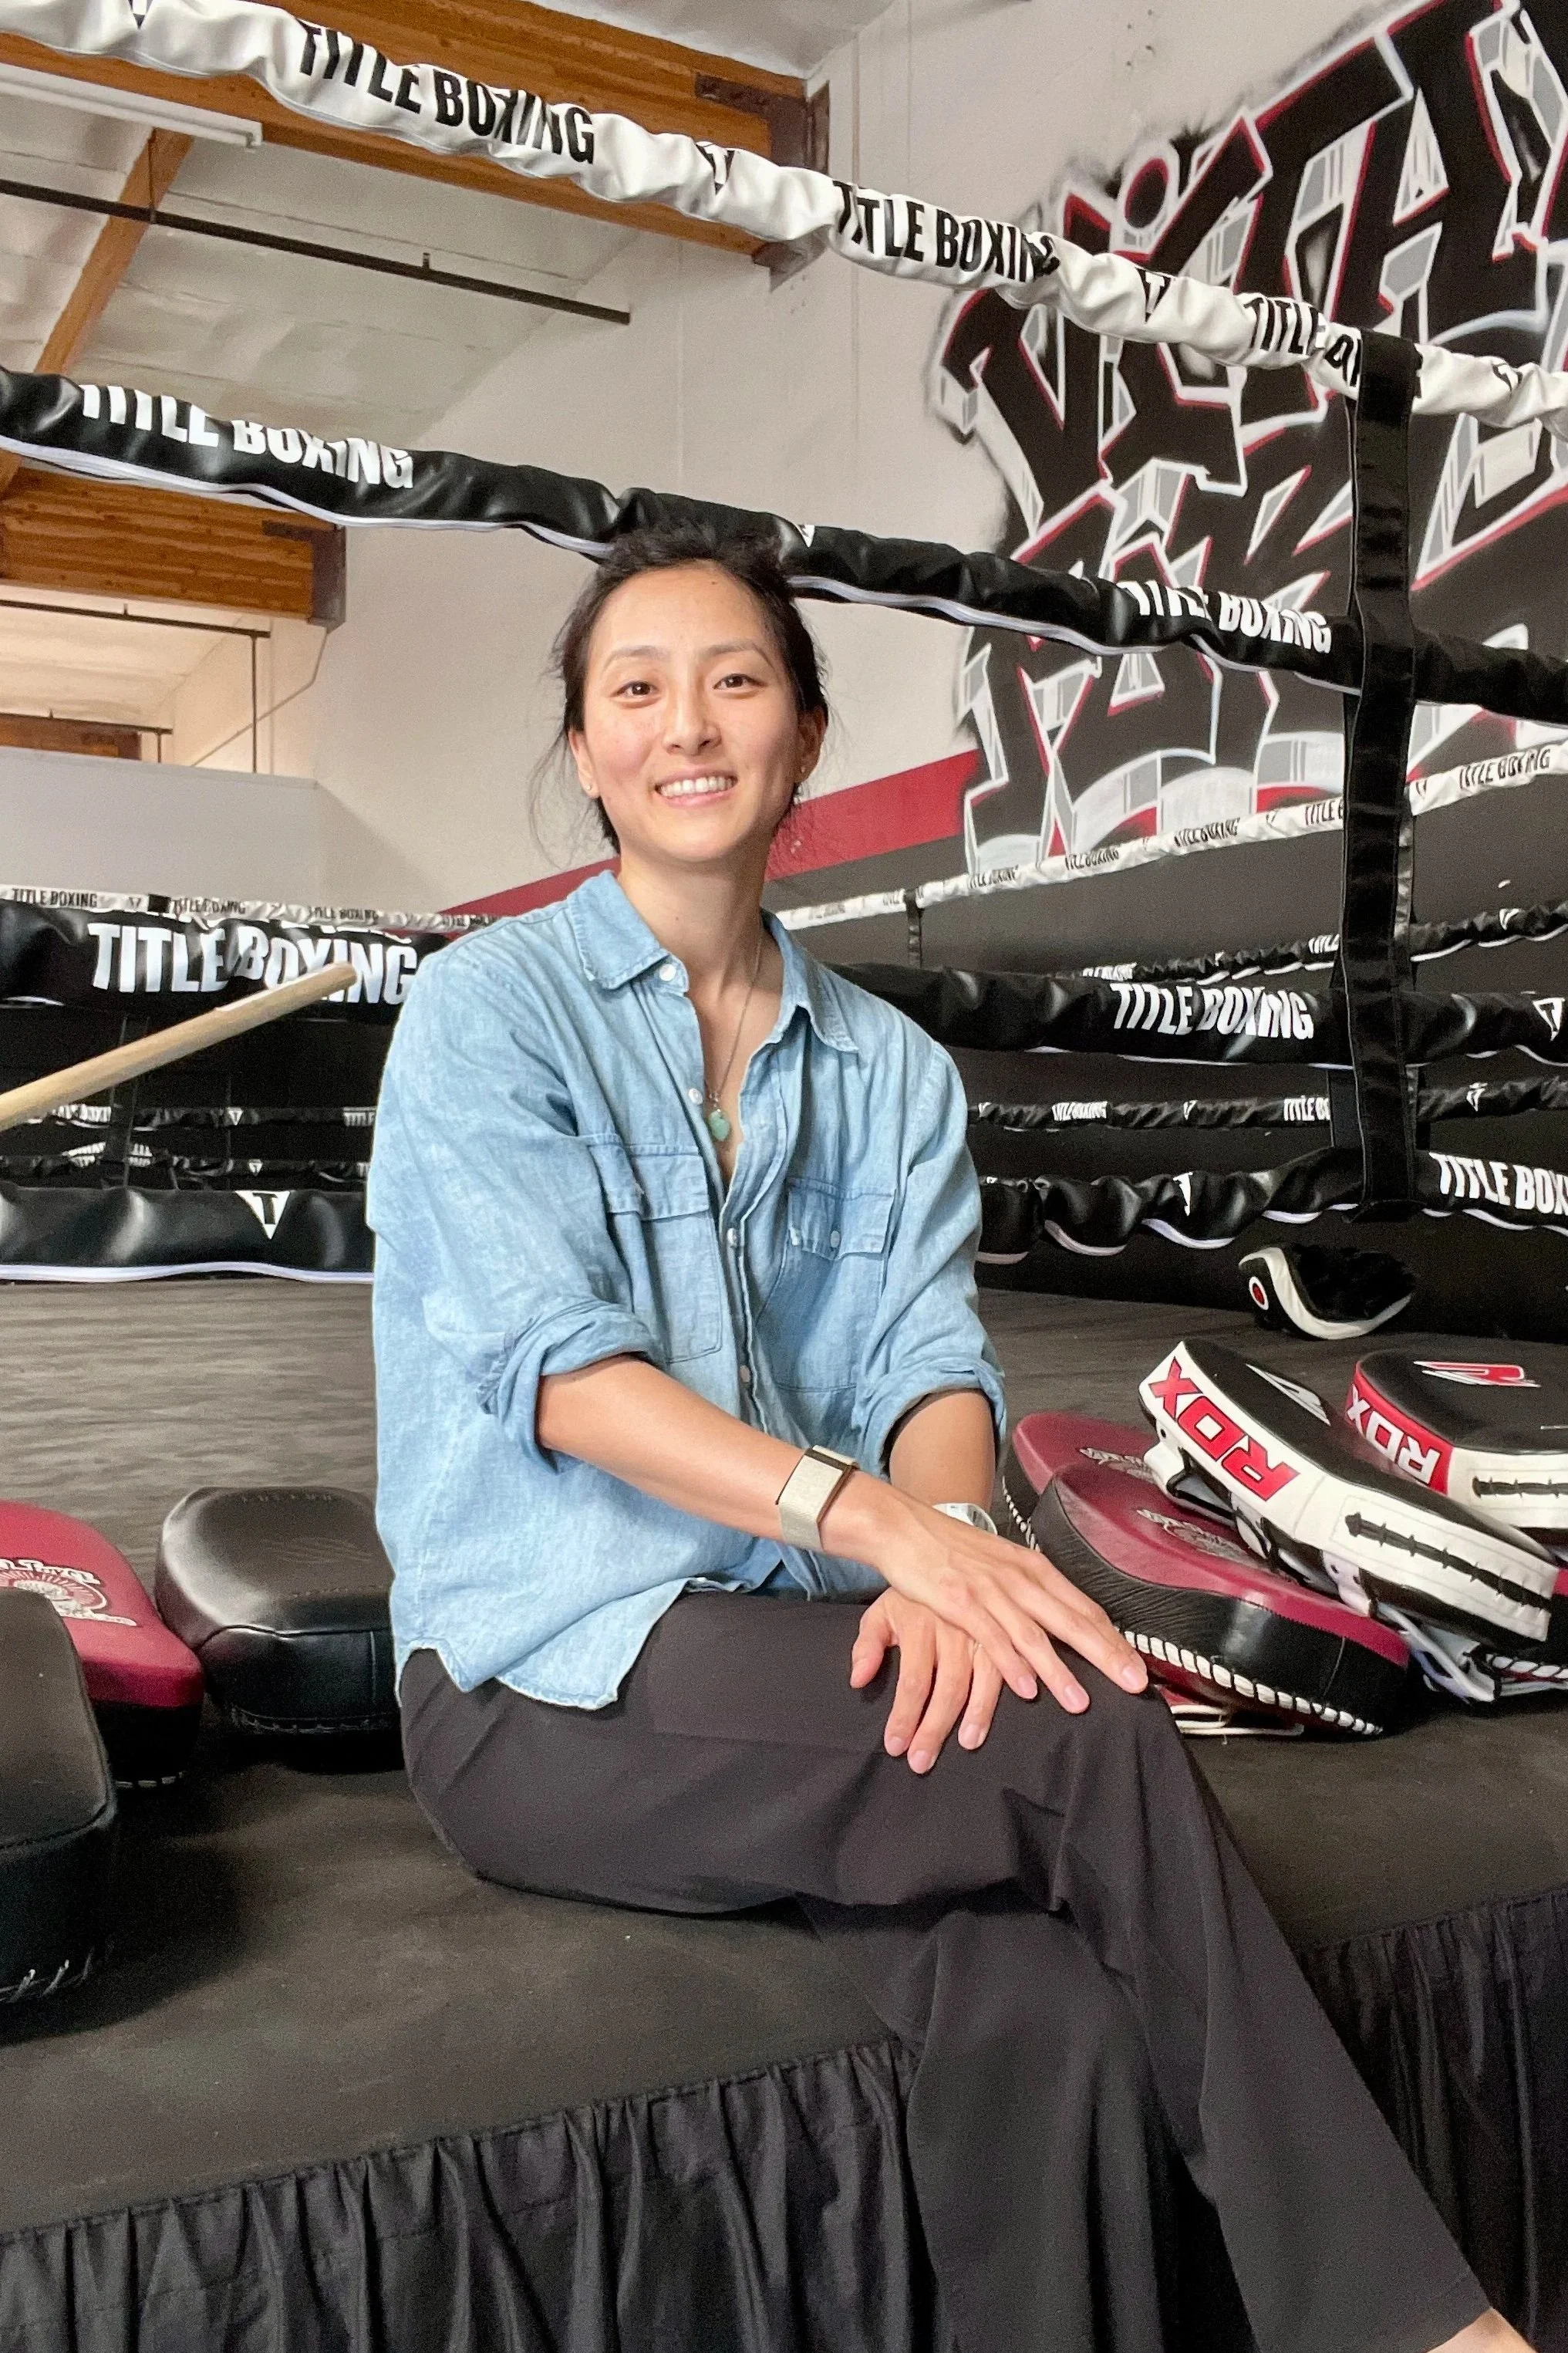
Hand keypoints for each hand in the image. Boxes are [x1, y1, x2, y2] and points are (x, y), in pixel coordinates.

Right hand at [825, 1478, 1147, 1714]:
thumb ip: (1028, 1593)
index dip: (1113, 1639)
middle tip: (1132, 1683)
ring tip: (1080, 1701)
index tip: (1136, 1666)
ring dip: (1060, 1671)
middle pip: (1071, 1621)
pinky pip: (992, 1637)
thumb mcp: (1000, 1564)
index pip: (1084, 1607)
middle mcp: (1019, 1577)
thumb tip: (1057, 1622)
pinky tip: (1026, 1686)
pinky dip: (1012, 1664)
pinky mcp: (960, 1601)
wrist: (905, 1528)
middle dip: (1105, 1655)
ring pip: (1034, 1635)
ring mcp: (991, 1589)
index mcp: (1033, 1568)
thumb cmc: (951, 1549)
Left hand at [850, 1591, 1005, 1771]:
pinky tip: (1017, 1706)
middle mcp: (952, 1630)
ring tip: (968, 1744)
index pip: (912, 1681)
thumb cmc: (909, 1593)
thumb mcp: (881, 1612)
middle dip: (934, 1728)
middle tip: (923, 1761)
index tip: (896, 1747)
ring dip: (977, 1716)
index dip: (904, 1717)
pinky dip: (1012, 1688)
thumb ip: (867, 1646)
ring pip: (982, 1680)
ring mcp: (981, 1630)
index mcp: (919, 1626)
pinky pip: (1009, 1663)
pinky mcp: (1003, 1629)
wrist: (937, 1548)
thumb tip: (858, 1680)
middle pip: (947, 1688)